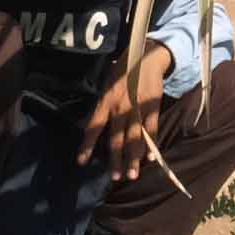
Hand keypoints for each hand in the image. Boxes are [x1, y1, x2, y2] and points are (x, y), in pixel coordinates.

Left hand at [78, 44, 171, 182]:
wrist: (146, 56)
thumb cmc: (123, 71)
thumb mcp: (107, 85)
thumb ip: (102, 105)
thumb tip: (91, 124)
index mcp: (105, 102)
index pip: (93, 127)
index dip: (87, 145)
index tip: (81, 162)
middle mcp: (120, 108)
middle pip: (116, 139)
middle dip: (115, 160)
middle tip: (115, 177)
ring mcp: (137, 109)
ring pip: (134, 139)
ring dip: (133, 158)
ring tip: (132, 174)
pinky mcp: (152, 108)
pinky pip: (151, 130)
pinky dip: (150, 145)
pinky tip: (149, 158)